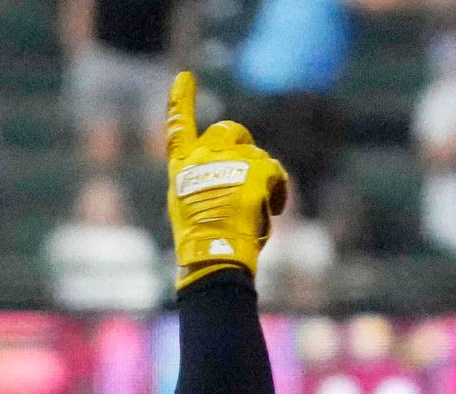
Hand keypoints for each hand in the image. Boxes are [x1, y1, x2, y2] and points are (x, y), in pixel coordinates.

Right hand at [165, 72, 290, 285]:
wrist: (214, 254)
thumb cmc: (203, 242)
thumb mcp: (189, 207)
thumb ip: (203, 182)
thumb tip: (230, 176)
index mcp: (181, 168)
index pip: (177, 126)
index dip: (180, 100)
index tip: (185, 78)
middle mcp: (202, 157)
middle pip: (228, 131)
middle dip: (242, 143)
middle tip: (251, 168)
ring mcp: (229, 161)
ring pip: (256, 155)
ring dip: (262, 177)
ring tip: (261, 206)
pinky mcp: (254, 171)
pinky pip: (274, 170)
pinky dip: (278, 188)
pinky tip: (275, 207)